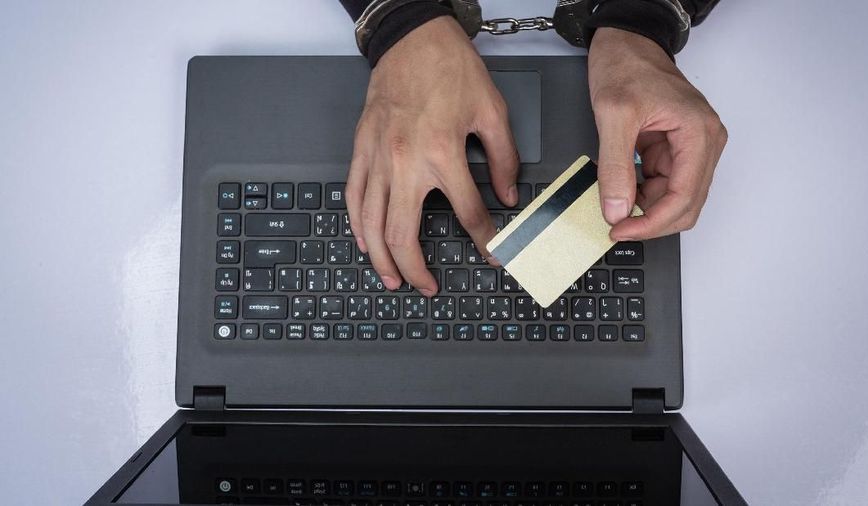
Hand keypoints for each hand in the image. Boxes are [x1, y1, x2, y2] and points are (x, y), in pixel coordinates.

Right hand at [346, 16, 517, 295]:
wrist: (411, 39)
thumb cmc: (448, 68)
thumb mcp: (491, 111)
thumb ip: (503, 159)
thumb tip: (509, 194)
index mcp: (443, 153)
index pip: (468, 213)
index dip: (484, 241)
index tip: (492, 255)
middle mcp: (405, 162)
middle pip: (404, 235)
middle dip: (417, 270)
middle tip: (427, 287)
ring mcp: (377, 159)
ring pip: (371, 225)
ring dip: (381, 260)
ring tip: (393, 279)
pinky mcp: (360, 151)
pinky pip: (353, 198)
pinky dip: (357, 226)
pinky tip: (365, 243)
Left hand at [588, 28, 726, 239]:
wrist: (626, 44)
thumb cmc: (627, 66)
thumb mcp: (613, 115)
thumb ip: (615, 167)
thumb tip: (617, 209)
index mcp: (698, 134)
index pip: (684, 198)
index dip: (652, 223)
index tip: (621, 230)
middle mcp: (703, 143)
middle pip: (686, 205)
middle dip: (651, 221)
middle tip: (616, 226)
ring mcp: (691, 147)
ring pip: (674, 199)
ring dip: (645, 208)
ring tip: (613, 201)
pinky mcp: (674, 150)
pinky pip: (662, 185)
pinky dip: (641, 194)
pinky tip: (622, 188)